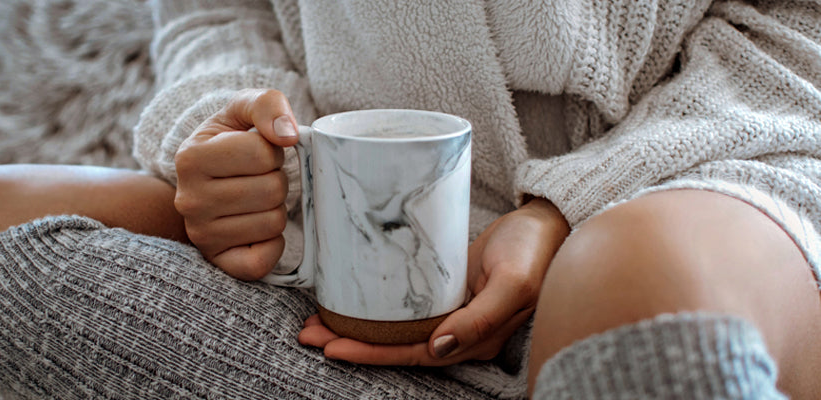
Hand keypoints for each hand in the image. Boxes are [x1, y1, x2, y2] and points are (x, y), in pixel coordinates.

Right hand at [174, 89, 299, 279]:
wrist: (206, 178)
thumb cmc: (230, 141)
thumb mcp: (242, 110)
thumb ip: (266, 105)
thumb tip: (288, 135)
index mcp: (191, 157)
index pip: (263, 154)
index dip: (271, 151)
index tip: (255, 153)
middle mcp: (189, 200)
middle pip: (272, 190)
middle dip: (276, 180)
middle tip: (257, 179)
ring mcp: (201, 235)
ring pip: (273, 223)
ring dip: (275, 209)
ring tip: (254, 200)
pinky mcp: (218, 261)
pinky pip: (262, 262)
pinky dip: (272, 245)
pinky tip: (257, 228)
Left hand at [298, 198, 569, 365]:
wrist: (550, 220)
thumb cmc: (536, 250)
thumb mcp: (512, 283)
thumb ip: (478, 320)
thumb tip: (439, 349)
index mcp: (474, 339)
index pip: (412, 354)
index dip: (371, 353)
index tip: (331, 347)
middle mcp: (460, 332)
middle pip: (396, 345)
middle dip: (352, 343)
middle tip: (309, 333)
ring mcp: (452, 310)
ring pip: (396, 327)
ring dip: (358, 325)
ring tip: (319, 319)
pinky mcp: (447, 289)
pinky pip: (407, 305)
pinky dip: (376, 305)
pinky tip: (353, 296)